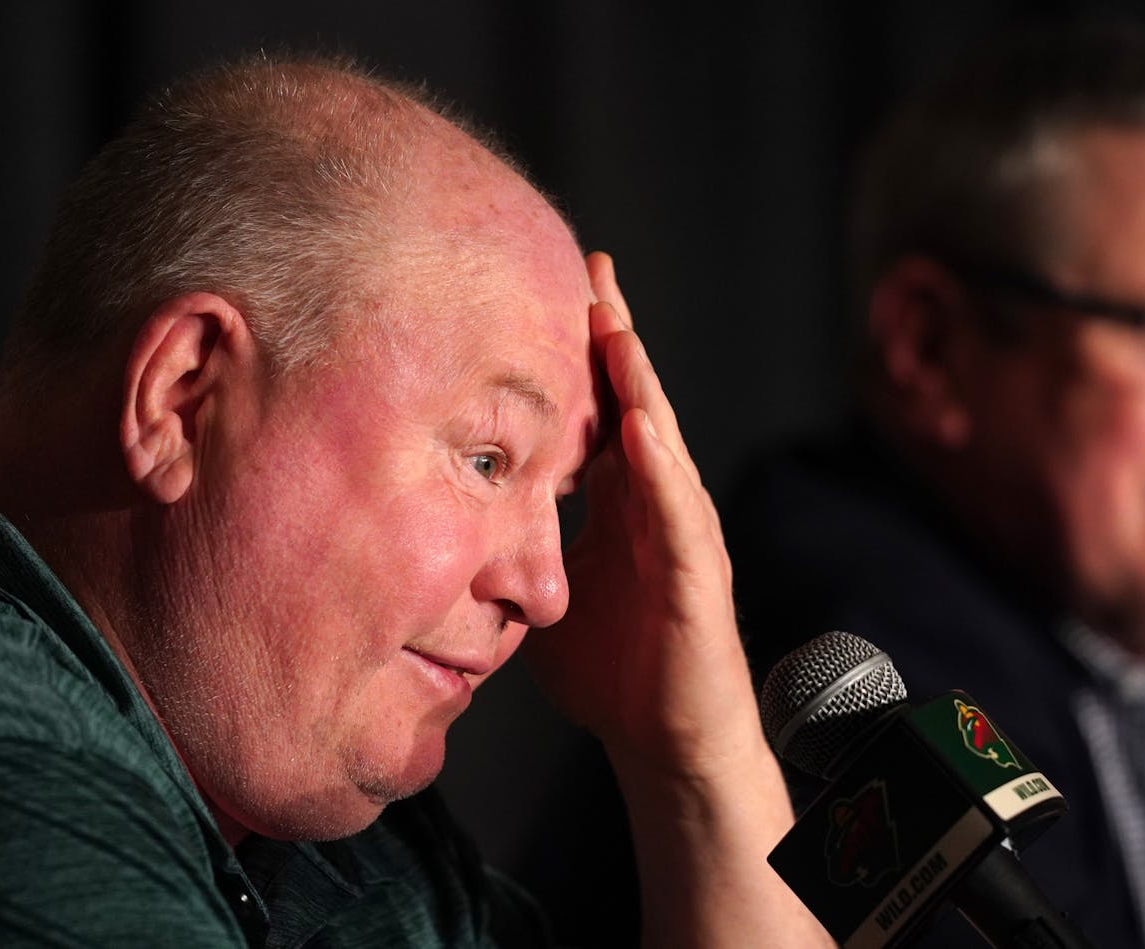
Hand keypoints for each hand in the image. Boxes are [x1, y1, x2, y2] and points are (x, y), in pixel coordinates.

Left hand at [524, 252, 762, 779]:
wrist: (666, 741)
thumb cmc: (615, 669)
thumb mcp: (548, 590)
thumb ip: (514, 544)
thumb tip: (449, 519)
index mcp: (621, 501)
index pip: (600, 410)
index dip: (579, 353)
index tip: (548, 290)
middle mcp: (654, 503)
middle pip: (635, 401)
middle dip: (612, 335)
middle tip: (589, 266)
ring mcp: (681, 532)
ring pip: (661, 440)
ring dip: (638, 382)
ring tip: (613, 322)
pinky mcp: (695, 574)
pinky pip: (676, 512)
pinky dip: (659, 467)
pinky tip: (640, 425)